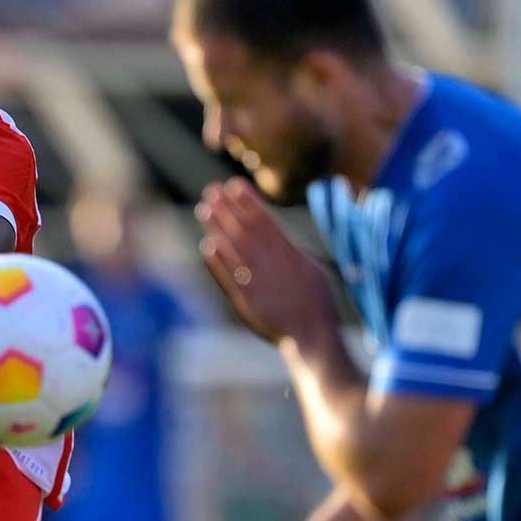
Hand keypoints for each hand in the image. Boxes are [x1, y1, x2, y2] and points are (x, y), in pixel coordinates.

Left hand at [196, 177, 337, 344]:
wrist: (312, 335)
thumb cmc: (316, 300)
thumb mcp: (311, 267)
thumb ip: (291, 249)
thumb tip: (274, 232)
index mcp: (290, 253)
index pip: (264, 220)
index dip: (247, 201)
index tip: (233, 184)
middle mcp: (272, 264)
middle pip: (245, 230)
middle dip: (227, 208)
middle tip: (210, 190)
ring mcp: (258, 282)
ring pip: (234, 249)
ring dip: (218, 228)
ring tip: (203, 209)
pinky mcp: (247, 301)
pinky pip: (228, 277)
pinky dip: (217, 261)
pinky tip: (207, 245)